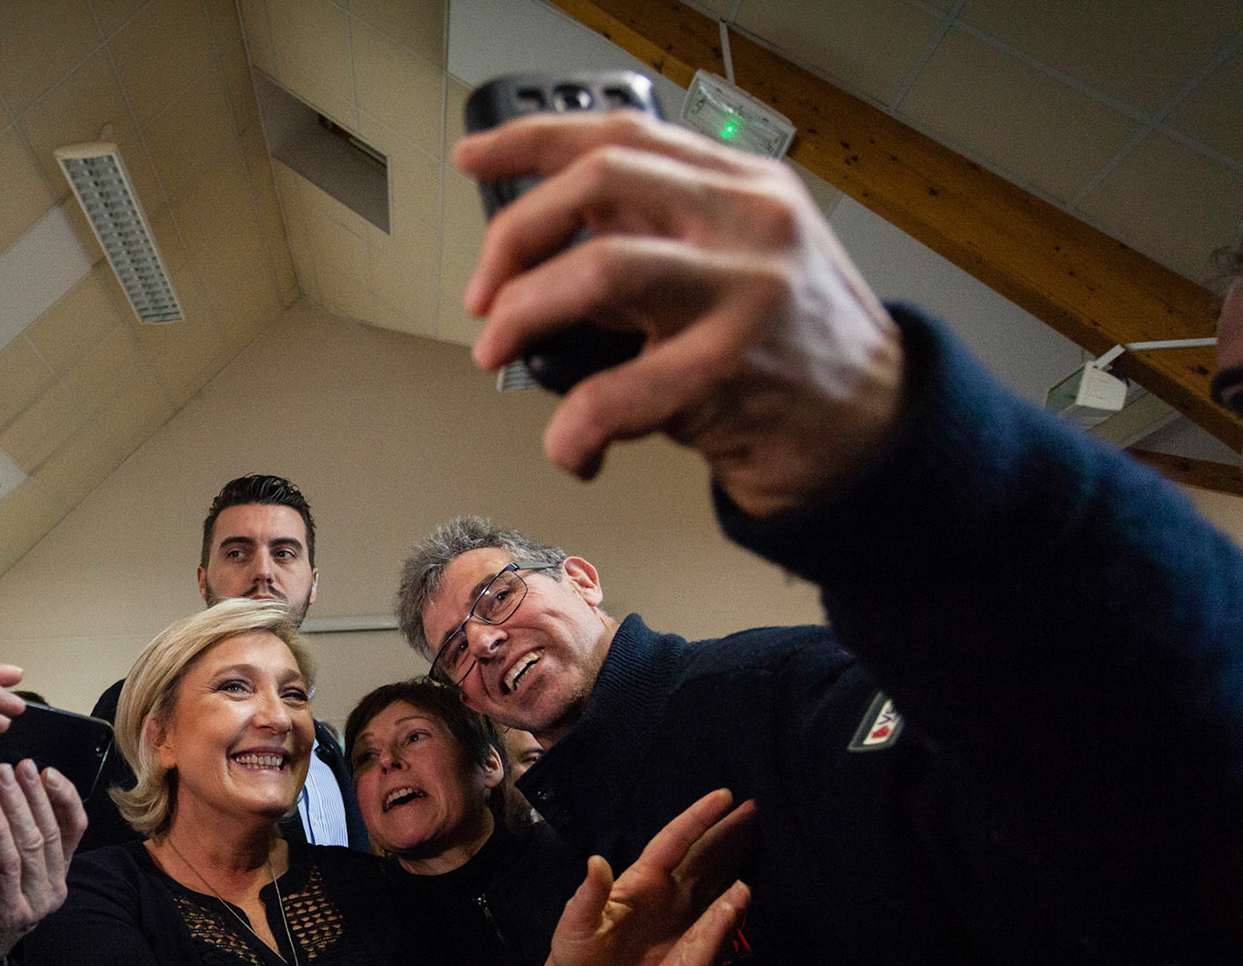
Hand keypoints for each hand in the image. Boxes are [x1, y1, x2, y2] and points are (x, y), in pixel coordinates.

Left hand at [0, 759, 84, 965]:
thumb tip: (7, 790)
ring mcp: (32, 904)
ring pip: (31, 844)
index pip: (73, 828)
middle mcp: (51, 890)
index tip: (46, 770)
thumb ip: (6, 833)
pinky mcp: (6, 912)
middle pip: (51, 831)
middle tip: (16, 766)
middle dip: (33, 793)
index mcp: (53, 874)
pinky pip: (6, 864)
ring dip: (15, 806)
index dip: (63, 796)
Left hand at [454, 111, 903, 515]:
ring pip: (597, 269)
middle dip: (514, 236)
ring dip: (522, 313)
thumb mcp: (737, 264)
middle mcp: (747, 220)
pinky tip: (573, 446)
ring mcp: (745, 290)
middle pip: (598, 182)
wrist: (874, 432)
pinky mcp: (734, 369)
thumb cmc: (793, 351)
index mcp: (740, 183)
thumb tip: (541, 257)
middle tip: (482, 293)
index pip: (621, 135)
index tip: (475, 159)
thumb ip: (656, 243)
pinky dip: (572, 428)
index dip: (531, 142)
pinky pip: (615, 392)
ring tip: (497, 350)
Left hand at [526, 789, 757, 965]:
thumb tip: (596, 861)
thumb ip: (588, 896)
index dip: (699, 818)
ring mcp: (681, 914)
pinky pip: (720, 916)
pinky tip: (754, 888)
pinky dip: (738, 901)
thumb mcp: (577, 923)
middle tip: (760, 806)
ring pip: (717, 878)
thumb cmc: (575, 951)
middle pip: (705, 854)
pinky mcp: (689, 940)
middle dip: (732, 830)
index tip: (725, 795)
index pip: (675, 840)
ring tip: (767, 834)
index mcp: (642, 880)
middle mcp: (667, 891)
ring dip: (741, 858)